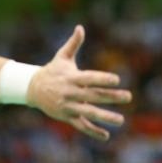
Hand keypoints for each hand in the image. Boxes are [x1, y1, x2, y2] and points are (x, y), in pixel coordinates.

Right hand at [27, 25, 131, 141]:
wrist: (33, 88)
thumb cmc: (52, 70)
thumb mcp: (62, 56)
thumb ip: (73, 43)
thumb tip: (80, 27)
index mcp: (72, 77)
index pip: (90, 78)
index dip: (103, 79)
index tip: (117, 79)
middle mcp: (71, 92)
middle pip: (93, 95)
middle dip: (111, 96)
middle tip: (128, 96)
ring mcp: (69, 106)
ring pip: (89, 113)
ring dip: (105, 117)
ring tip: (121, 120)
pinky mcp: (67, 117)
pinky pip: (81, 125)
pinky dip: (92, 131)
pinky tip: (106, 135)